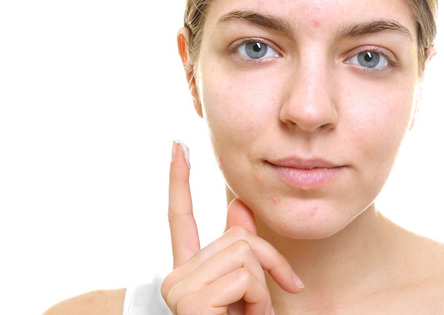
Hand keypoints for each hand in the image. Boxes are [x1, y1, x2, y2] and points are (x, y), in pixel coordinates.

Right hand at [161, 141, 303, 314]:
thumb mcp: (248, 292)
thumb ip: (243, 250)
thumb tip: (238, 206)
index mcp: (190, 272)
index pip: (181, 217)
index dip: (179, 179)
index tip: (178, 146)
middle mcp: (176, 276)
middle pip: (237, 236)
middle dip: (268, 264)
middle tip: (263, 304)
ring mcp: (178, 288)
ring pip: (244, 254)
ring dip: (263, 288)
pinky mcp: (188, 299)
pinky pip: (244, 277)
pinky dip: (259, 300)